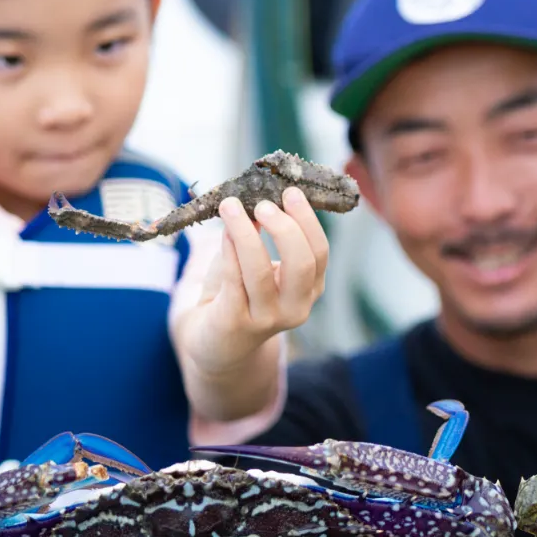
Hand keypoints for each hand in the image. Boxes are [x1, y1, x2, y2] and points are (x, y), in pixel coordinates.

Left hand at [179, 187, 330, 374]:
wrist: (216, 344)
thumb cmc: (240, 295)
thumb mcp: (263, 268)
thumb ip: (266, 238)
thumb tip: (258, 194)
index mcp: (310, 289)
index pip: (320, 252)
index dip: (307, 220)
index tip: (289, 192)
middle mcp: (296, 307)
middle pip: (302, 263)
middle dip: (285, 227)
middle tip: (263, 204)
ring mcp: (267, 319)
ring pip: (261, 271)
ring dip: (246, 233)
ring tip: (231, 207)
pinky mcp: (236, 324)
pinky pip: (234, 281)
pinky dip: (229, 250)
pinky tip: (223, 231)